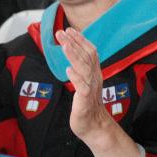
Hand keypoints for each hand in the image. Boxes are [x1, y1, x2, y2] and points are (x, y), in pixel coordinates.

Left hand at [59, 28, 119, 148]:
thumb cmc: (87, 106)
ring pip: (84, 68)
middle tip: (61, 32)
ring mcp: (91, 88)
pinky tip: (69, 70)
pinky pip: (82, 87)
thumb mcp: (84, 85)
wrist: (94, 126)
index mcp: (94, 73)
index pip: (90, 52)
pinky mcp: (86, 100)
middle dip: (74, 43)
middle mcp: (95, 78)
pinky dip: (76, 77)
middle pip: (87, 56)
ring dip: (74, 55)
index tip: (69, 30)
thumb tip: (71, 62)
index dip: (80, 40)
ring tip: (64, 45)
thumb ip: (81, 72)